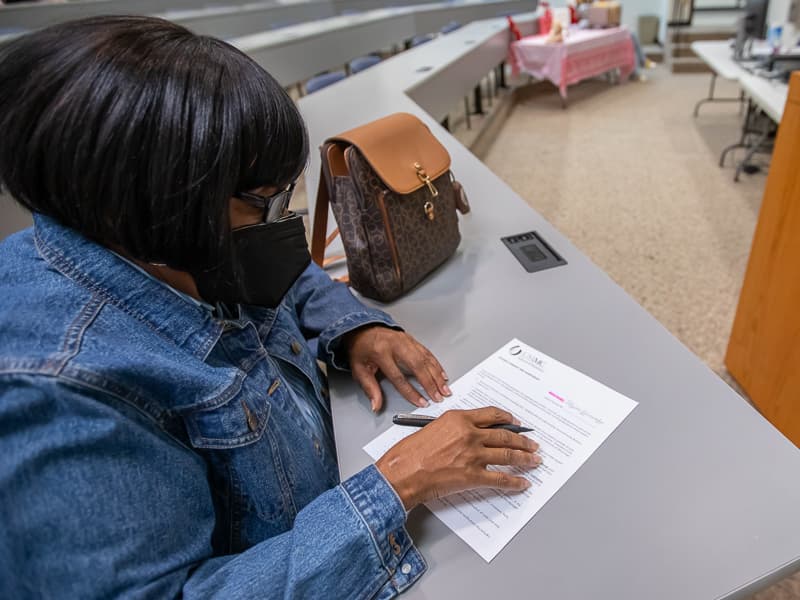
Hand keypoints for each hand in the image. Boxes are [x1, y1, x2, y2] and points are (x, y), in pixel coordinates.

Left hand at [345, 325, 450, 411]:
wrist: (362, 329)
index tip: (421, 402)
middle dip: (430, 383)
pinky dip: (436, 364)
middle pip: (417, 366)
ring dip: (437, 375)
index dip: (411, 392)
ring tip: (444, 388)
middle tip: (438, 396)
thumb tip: (376, 405)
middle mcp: (395, 345)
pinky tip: (442, 374)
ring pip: (425, 359)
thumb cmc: (361, 349)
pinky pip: (427, 353)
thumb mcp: (359, 369)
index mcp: (381, 353)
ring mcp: (406, 341)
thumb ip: (370, 388)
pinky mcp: (412, 340)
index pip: (399, 377)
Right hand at [376, 407, 540, 510]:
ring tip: (534, 461)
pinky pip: (500, 479)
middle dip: (522, 441)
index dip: (508, 419)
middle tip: (532, 444)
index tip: (516, 423)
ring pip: (507, 455)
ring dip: (525, 459)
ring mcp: (473, 455)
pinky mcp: (473, 476)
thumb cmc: (409, 453)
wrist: (402, 472)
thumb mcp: (432, 428)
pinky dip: (514, 482)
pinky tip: (522, 482)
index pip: (491, 415)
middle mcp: (469, 434)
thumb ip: (453, 429)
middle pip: (504, 436)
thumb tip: (468, 436)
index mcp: (458, 418)